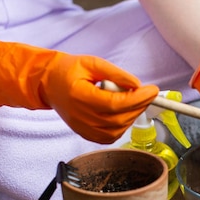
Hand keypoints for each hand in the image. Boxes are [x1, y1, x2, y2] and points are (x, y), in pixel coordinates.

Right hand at [0, 37, 158, 142]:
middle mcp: (80, 116)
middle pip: (119, 118)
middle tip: (147, 92)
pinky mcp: (86, 135)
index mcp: (79, 96)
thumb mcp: (92, 63)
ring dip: (132, 114)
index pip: (115, 104)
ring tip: (131, 98)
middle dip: (139, 105)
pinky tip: (122, 111)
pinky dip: (123, 124)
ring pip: (118, 129)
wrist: (48, 84)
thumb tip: (137, 84)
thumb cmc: (68, 70)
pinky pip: (112, 136)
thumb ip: (116, 73)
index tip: (152, 90)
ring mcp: (82, 129)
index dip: (137, 98)